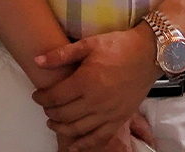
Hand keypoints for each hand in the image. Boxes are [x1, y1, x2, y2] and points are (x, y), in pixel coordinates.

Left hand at [33, 28, 162, 150]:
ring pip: (78, 129)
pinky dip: (85, 144)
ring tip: (53, 123)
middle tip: (45, 107)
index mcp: (85, 82)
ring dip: (61, 128)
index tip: (36, 96)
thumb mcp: (88, 44)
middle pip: (64, 114)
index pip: (55, 97)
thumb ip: (61, 55)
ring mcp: (108, 113)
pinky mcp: (120, 119)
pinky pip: (100, 137)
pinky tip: (74, 146)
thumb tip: (37, 61)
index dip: (42, 98)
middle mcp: (96, 101)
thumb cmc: (118, 47)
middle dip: (49, 112)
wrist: (148, 54)